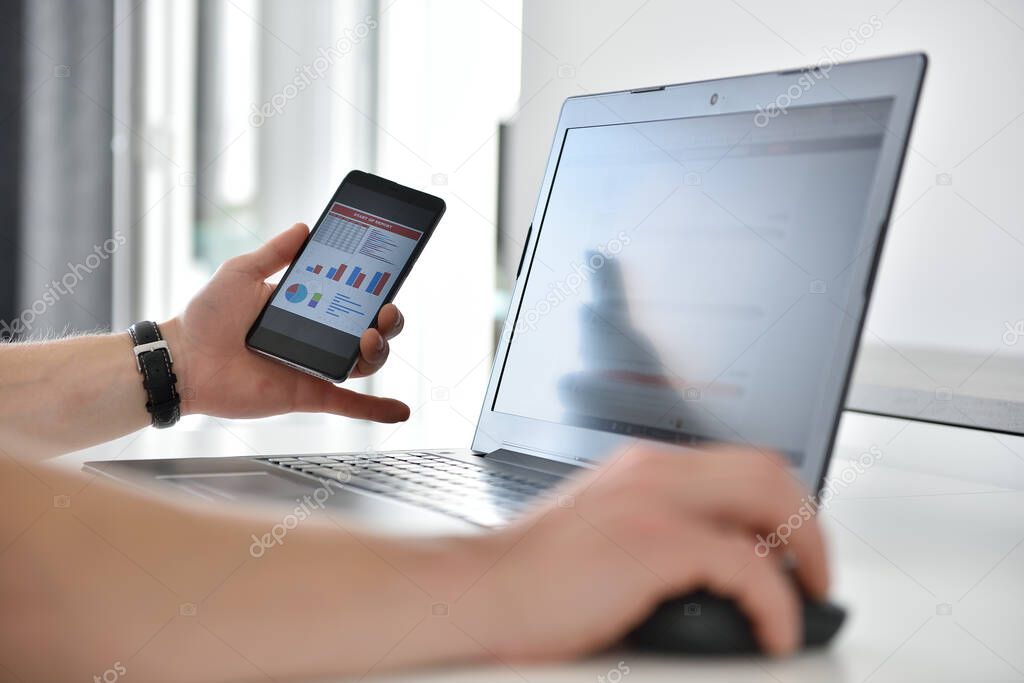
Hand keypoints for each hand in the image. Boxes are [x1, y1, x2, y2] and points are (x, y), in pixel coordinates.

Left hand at [161, 223, 409, 421]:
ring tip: (369, 338)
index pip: (352, 296)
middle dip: (388, 320)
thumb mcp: (242, 272)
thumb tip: (304, 227)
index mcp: (307, 307)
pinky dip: (376, 408)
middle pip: (369, 329)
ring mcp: (315, 366)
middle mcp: (317, 337)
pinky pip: (348, 403)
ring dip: (379, 351)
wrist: (184, 359)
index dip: (375, 288)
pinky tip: (399, 411)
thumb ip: (275, 252)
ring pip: (363, 362)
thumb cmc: (206, 317)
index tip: (388, 275)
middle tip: (385, 310)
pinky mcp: (308, 393)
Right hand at [457, 443, 827, 658]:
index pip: (739, 464)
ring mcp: (653, 499)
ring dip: (806, 554)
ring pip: (770, 500)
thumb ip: (653, 529)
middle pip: (769, 469)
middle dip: (808, 522)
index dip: (780, 505)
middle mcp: (652, 470)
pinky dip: (777, 604)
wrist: (476, 594)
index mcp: (641, 468)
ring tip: (807, 599)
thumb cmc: (528, 577)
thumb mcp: (599, 533)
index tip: (793, 546)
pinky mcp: (653, 541)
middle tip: (816, 573)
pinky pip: (749, 566)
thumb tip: (711, 566)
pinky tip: (773, 632)